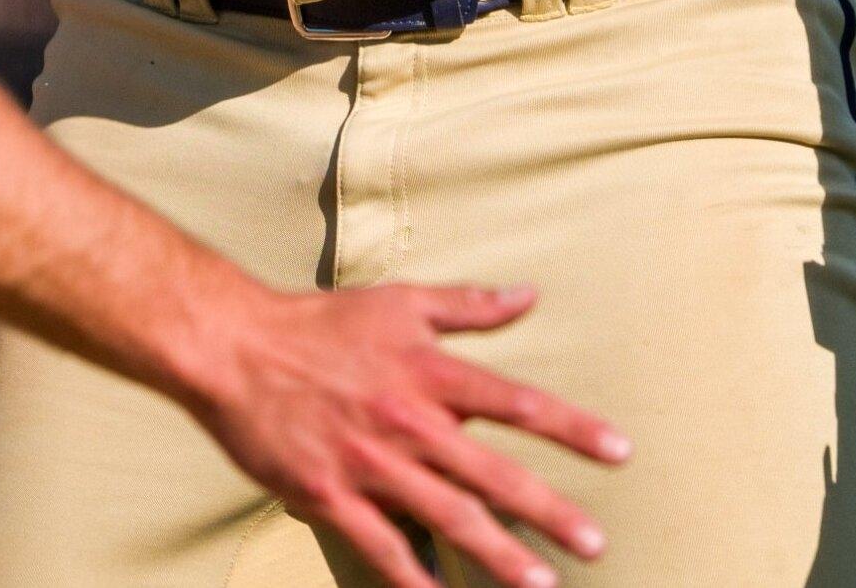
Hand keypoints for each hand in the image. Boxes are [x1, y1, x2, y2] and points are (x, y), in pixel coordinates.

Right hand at [173, 283, 625, 587]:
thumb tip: (530, 295)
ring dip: (498, 554)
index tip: (620, 452)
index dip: (572, 427)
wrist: (235, 347)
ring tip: (542, 585)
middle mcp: (407, 420)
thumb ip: (468, 305)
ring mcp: (369, 463)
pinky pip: (381, 546)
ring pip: (446, 517)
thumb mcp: (398, 302)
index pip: (516, 402)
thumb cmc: (320, 323)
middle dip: (548, 512)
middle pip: (491, 473)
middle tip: (594, 544)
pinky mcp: (330, 494)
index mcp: (429, 371)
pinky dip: (414, 577)